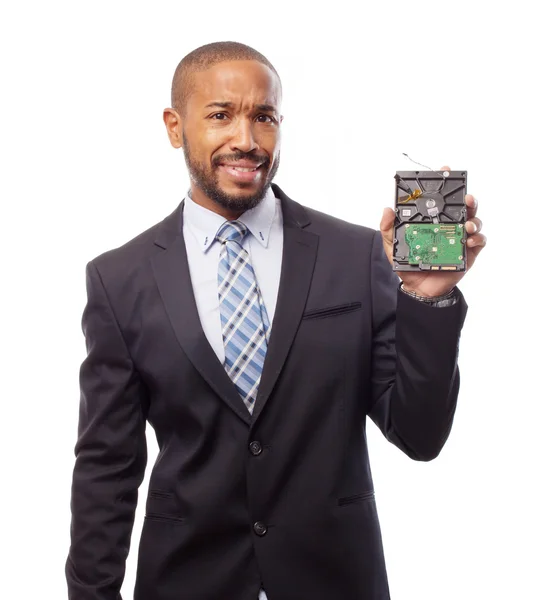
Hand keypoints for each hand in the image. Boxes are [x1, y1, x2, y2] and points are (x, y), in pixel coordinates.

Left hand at [380, 165, 485, 296]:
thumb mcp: (393, 246)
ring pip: (475, 221)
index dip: (445, 184)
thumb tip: (387, 210)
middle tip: (465, 197)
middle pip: (463, 207)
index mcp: (433, 221)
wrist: (418, 288)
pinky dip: (478, 238)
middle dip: (467, 198)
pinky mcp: (468, 253)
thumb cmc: (408, 264)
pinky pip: (480, 241)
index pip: (441, 199)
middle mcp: (449, 226)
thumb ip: (387, 229)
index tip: (446, 171)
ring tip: (468, 223)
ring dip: (475, 218)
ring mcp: (460, 238)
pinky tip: (470, 240)